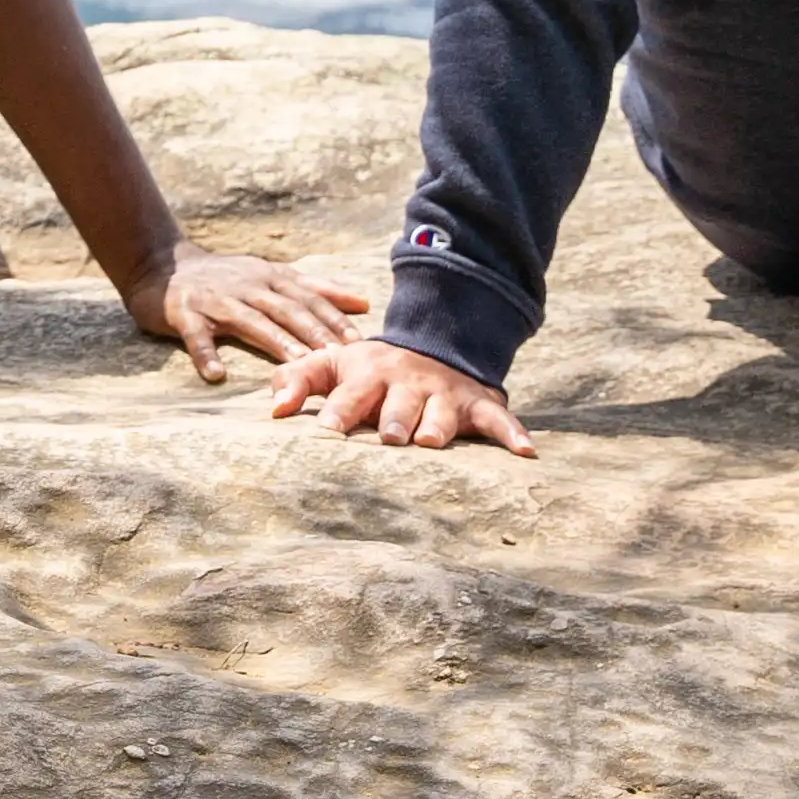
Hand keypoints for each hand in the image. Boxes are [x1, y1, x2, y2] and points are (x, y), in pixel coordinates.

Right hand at [119, 246, 375, 383]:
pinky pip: (196, 336)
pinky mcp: (184, 314)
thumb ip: (314, 288)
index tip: (360, 341)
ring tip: (298, 365)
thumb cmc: (224, 277)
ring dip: (275, 342)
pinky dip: (205, 354)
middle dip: (314, 332)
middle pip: (286, 309)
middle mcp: (246, 286)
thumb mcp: (270, 274)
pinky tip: (216, 375)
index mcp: (269, 278)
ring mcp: (215, 300)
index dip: (334, 317)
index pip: (308, 297)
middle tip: (340, 357)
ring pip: (250, 321)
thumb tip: (363, 302)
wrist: (160, 264)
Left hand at [266, 336, 536, 455]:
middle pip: (400, 406)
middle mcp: (408, 384)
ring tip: (433, 442)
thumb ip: (298, 379)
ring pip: (443, 414)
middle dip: (396, 420)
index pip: (351, 394)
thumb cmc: (371, 370)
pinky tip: (526, 452)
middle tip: (391, 436)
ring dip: (439, 426)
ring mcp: (444, 394)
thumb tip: (273, 409)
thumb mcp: (332, 364)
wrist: (431, 346)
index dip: (341, 410)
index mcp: (369, 375)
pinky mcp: (477, 404)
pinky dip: (513, 434)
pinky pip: (498, 419)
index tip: (329, 428)